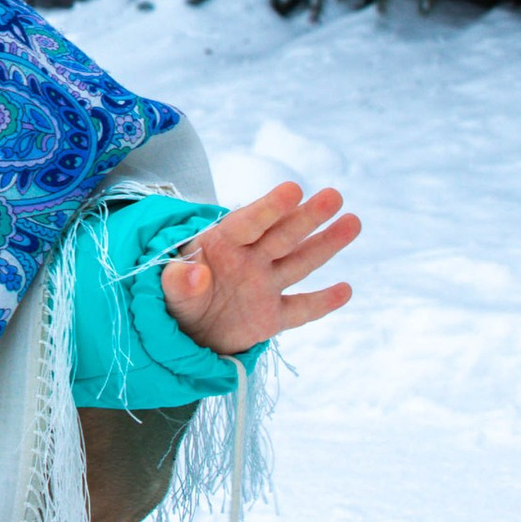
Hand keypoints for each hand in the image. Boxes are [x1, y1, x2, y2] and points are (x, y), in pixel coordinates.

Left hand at [161, 179, 359, 358]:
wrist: (184, 331)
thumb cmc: (175, 297)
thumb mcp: (167, 291)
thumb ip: (178, 282)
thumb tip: (196, 274)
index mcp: (221, 244)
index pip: (248, 222)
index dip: (269, 207)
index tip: (293, 189)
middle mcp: (249, 259)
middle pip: (282, 235)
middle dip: (308, 216)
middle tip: (333, 195)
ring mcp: (264, 286)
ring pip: (299, 263)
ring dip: (326, 245)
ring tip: (353, 222)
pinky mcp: (272, 316)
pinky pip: (300, 309)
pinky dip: (322, 302)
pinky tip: (346, 290)